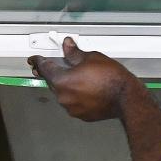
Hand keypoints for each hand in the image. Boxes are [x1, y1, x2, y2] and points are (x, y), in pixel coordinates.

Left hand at [28, 37, 142, 121]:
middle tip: (60, 65)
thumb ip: (74, 53)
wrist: (127, 99)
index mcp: (61, 80)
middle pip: (53, 82)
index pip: (44, 68)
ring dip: (67, 86)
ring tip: (81, 78)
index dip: (38, 61)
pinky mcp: (81, 115)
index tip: (34, 59)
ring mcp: (71, 108)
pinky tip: (88, 90)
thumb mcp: (91, 58)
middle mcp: (62, 97)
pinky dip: (77, 96)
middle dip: (55, 73)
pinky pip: (74, 103)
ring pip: (63, 93)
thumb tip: (67, 45)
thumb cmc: (111, 77)